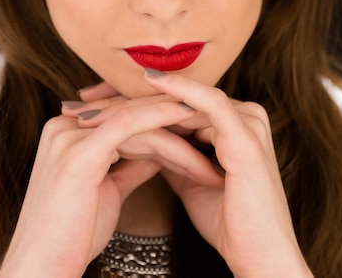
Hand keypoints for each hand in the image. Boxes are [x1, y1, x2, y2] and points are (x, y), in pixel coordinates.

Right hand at [0, 85, 217, 277]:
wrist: (42, 269)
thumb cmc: (72, 237)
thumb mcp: (107, 190)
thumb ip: (130, 165)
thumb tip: (159, 153)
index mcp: (67, 131)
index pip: (122, 114)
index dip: (160, 117)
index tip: (195, 127)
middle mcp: (64, 125)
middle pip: (129, 111)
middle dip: (173, 120)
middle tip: (211, 127)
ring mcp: (68, 135)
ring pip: (134, 117)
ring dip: (176, 125)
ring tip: (211, 133)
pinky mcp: (79, 151)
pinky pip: (128, 124)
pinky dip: (160, 117)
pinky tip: (187, 115)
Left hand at [73, 74, 312, 277]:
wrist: (260, 258)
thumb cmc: (227, 222)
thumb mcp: (189, 178)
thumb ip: (171, 152)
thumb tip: (139, 138)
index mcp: (230, 123)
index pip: (173, 101)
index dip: (131, 101)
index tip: (88, 104)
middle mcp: (241, 113)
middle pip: (174, 96)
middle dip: (124, 97)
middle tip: (81, 98)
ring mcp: (246, 121)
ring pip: (184, 97)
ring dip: (138, 97)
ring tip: (97, 100)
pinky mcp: (246, 135)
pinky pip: (208, 103)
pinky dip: (178, 91)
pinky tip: (148, 83)